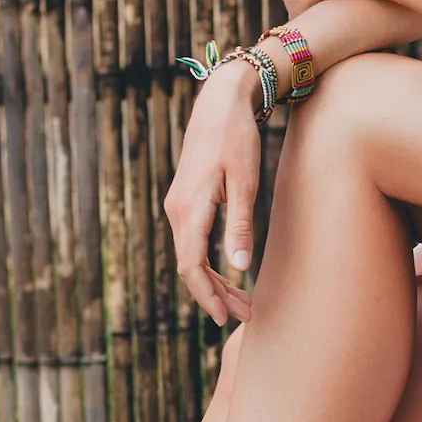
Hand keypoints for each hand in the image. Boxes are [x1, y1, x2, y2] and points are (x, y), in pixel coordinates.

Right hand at [164, 57, 266, 326]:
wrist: (220, 103)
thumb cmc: (236, 139)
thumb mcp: (245, 183)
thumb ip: (240, 225)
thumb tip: (238, 267)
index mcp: (189, 209)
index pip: (191, 266)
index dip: (207, 295)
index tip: (225, 318)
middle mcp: (177, 211)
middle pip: (190, 266)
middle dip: (216, 295)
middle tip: (244, 316)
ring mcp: (178, 206)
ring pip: (191, 255)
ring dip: (215, 281)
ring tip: (242, 301)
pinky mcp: (186, 201)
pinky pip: (193, 242)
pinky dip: (209, 262)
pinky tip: (229, 274)